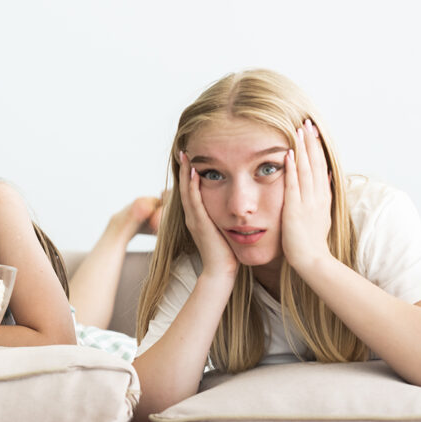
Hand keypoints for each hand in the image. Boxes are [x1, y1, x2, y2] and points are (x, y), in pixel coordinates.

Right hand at [178, 151, 238, 278]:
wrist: (222, 271)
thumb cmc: (227, 253)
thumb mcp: (224, 230)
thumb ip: (225, 217)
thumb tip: (236, 206)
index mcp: (197, 216)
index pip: (191, 190)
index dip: (190, 174)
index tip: (192, 157)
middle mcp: (192, 216)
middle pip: (185, 186)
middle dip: (184, 168)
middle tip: (184, 149)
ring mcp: (193, 219)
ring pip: (187, 190)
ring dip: (186, 172)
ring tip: (186, 155)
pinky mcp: (199, 223)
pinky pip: (194, 200)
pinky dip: (192, 185)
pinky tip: (194, 172)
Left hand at [281, 119, 332, 270]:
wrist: (312, 259)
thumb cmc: (311, 240)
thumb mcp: (321, 214)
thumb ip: (322, 194)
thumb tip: (325, 176)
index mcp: (322, 196)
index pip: (320, 165)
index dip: (317, 147)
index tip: (313, 130)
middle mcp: (317, 195)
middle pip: (315, 162)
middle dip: (311, 141)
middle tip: (307, 121)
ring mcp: (307, 202)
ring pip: (306, 169)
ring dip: (302, 149)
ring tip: (298, 130)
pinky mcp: (296, 209)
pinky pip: (294, 185)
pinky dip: (291, 168)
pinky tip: (288, 154)